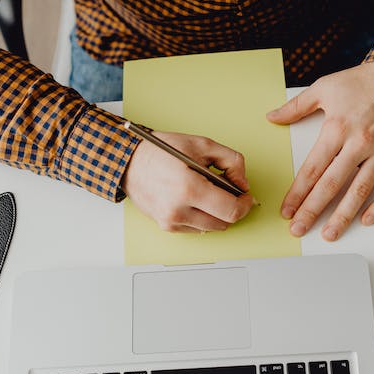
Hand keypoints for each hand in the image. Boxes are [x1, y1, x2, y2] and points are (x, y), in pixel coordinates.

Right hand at [122, 131, 254, 232]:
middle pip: (224, 223)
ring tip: (209, 193)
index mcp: (190, 189)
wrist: (128, 161)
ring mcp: (171, 221)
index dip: (245, 204)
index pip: (231, 211)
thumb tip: (242, 184)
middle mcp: (179, 210)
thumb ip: (232, 162)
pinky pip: (196, 228)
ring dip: (217, 213)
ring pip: (211, 228)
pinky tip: (195, 199)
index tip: (245, 196)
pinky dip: (201, 216)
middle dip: (232, 208)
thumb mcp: (203, 145)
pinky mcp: (166, 226)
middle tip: (230, 192)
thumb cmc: (161, 150)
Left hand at [266, 61, 373, 240]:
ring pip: (361, 191)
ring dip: (344, 216)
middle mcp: (360, 142)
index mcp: (338, 127)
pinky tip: (367, 219)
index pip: (313, 168)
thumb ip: (296, 107)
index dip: (298, 193)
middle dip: (313, 210)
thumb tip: (271, 117)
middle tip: (299, 229)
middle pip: (332, 185)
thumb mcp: (325, 87)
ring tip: (329, 234)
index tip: (287, 210)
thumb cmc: (364, 80)